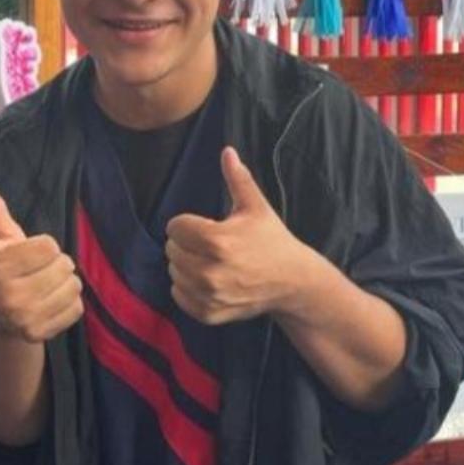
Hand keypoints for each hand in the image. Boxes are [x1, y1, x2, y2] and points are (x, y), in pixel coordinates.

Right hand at [0, 185, 83, 343]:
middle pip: (64, 265)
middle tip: (36, 272)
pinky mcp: (39, 334)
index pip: (50, 245)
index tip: (27, 254)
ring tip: (44, 286)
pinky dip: (68, 303)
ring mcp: (23, 319)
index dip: (42, 246)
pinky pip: (76, 308)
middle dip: (55, 264)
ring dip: (64, 282)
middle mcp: (7, 296)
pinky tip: (49, 303)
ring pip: (73, 286)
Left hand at [165, 147, 308, 324]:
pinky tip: (207, 281)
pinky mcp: (209, 313)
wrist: (292, 282)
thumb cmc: (272, 241)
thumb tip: (227, 151)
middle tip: (209, 245)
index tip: (206, 226)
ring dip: (185, 266)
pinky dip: (187, 288)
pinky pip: (179, 296)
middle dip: (186, 244)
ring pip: (173, 273)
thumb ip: (237, 179)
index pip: (175, 227)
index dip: (188, 224)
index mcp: (217, 240)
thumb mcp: (256, 207)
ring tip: (209, 262)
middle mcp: (209, 270)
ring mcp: (209, 294)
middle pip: (171, 250)